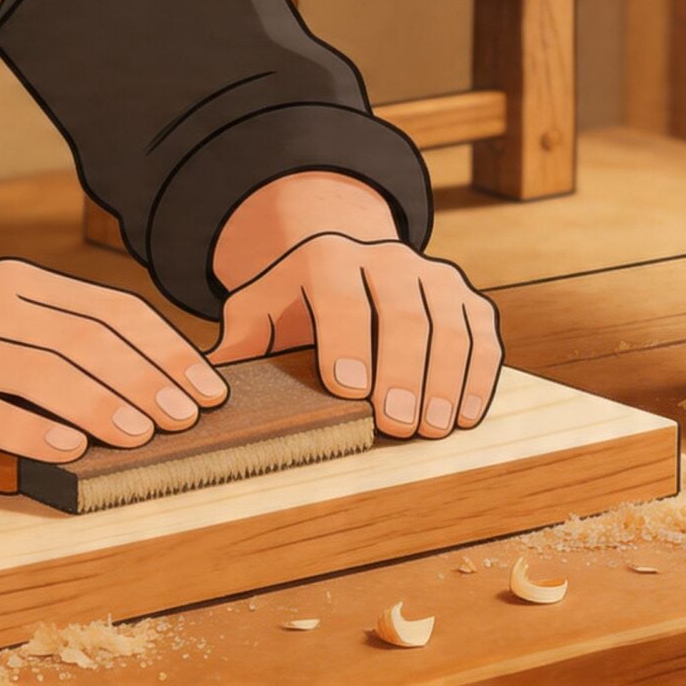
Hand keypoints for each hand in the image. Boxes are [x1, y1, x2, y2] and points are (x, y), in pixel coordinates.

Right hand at [0, 259, 228, 463]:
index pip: (108, 308)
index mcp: (8, 282)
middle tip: (191, 418)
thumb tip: (138, 381)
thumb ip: (42, 337)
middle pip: (88, 338)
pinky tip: (70, 448)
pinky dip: (34, 429)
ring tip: (144, 435)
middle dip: (151, 379)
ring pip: (46, 371)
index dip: (166, 347)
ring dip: (105, 404)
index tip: (209, 386)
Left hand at [208, 233, 502, 439]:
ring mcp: (433, 275)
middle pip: (404, 313)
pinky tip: (465, 415)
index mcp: (328, 257)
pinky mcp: (467, 298)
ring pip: (450, 325)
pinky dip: (479, 376)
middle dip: (402, 371)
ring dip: (445, 380)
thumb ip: (239, 343)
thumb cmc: (297, 306)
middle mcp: (387, 258)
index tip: (348, 391)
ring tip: (433, 428)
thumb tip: (202, 388)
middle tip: (396, 424)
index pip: (339, 294)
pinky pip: (483, 335)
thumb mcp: (259, 312)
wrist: (349, 265)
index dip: (345, 341)